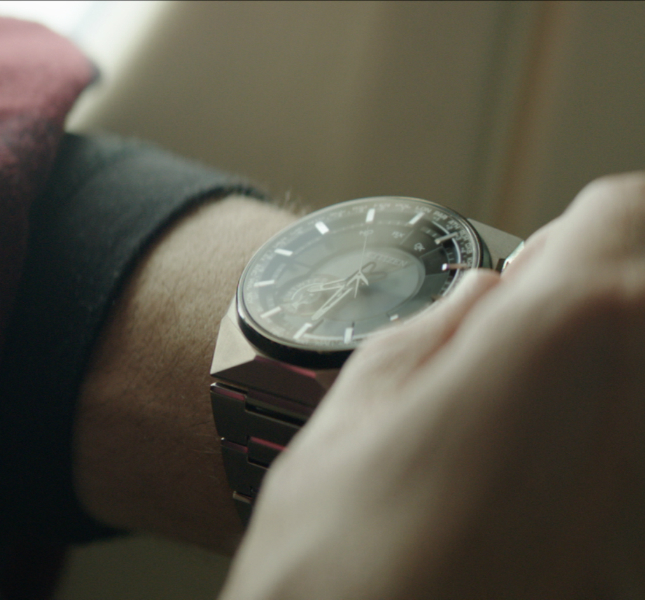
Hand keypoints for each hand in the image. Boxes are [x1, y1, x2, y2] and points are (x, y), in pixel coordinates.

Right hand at [221, 174, 644, 598]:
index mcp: (568, 328)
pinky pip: (634, 457)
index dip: (577, 232)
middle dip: (607, 295)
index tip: (543, 266)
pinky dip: (608, 445)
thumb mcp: (359, 406)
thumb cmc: (334, 560)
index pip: (627, 208)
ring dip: (612, 373)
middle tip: (540, 338)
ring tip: (535, 418)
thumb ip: (439, 333)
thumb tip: (488, 304)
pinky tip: (548, 485)